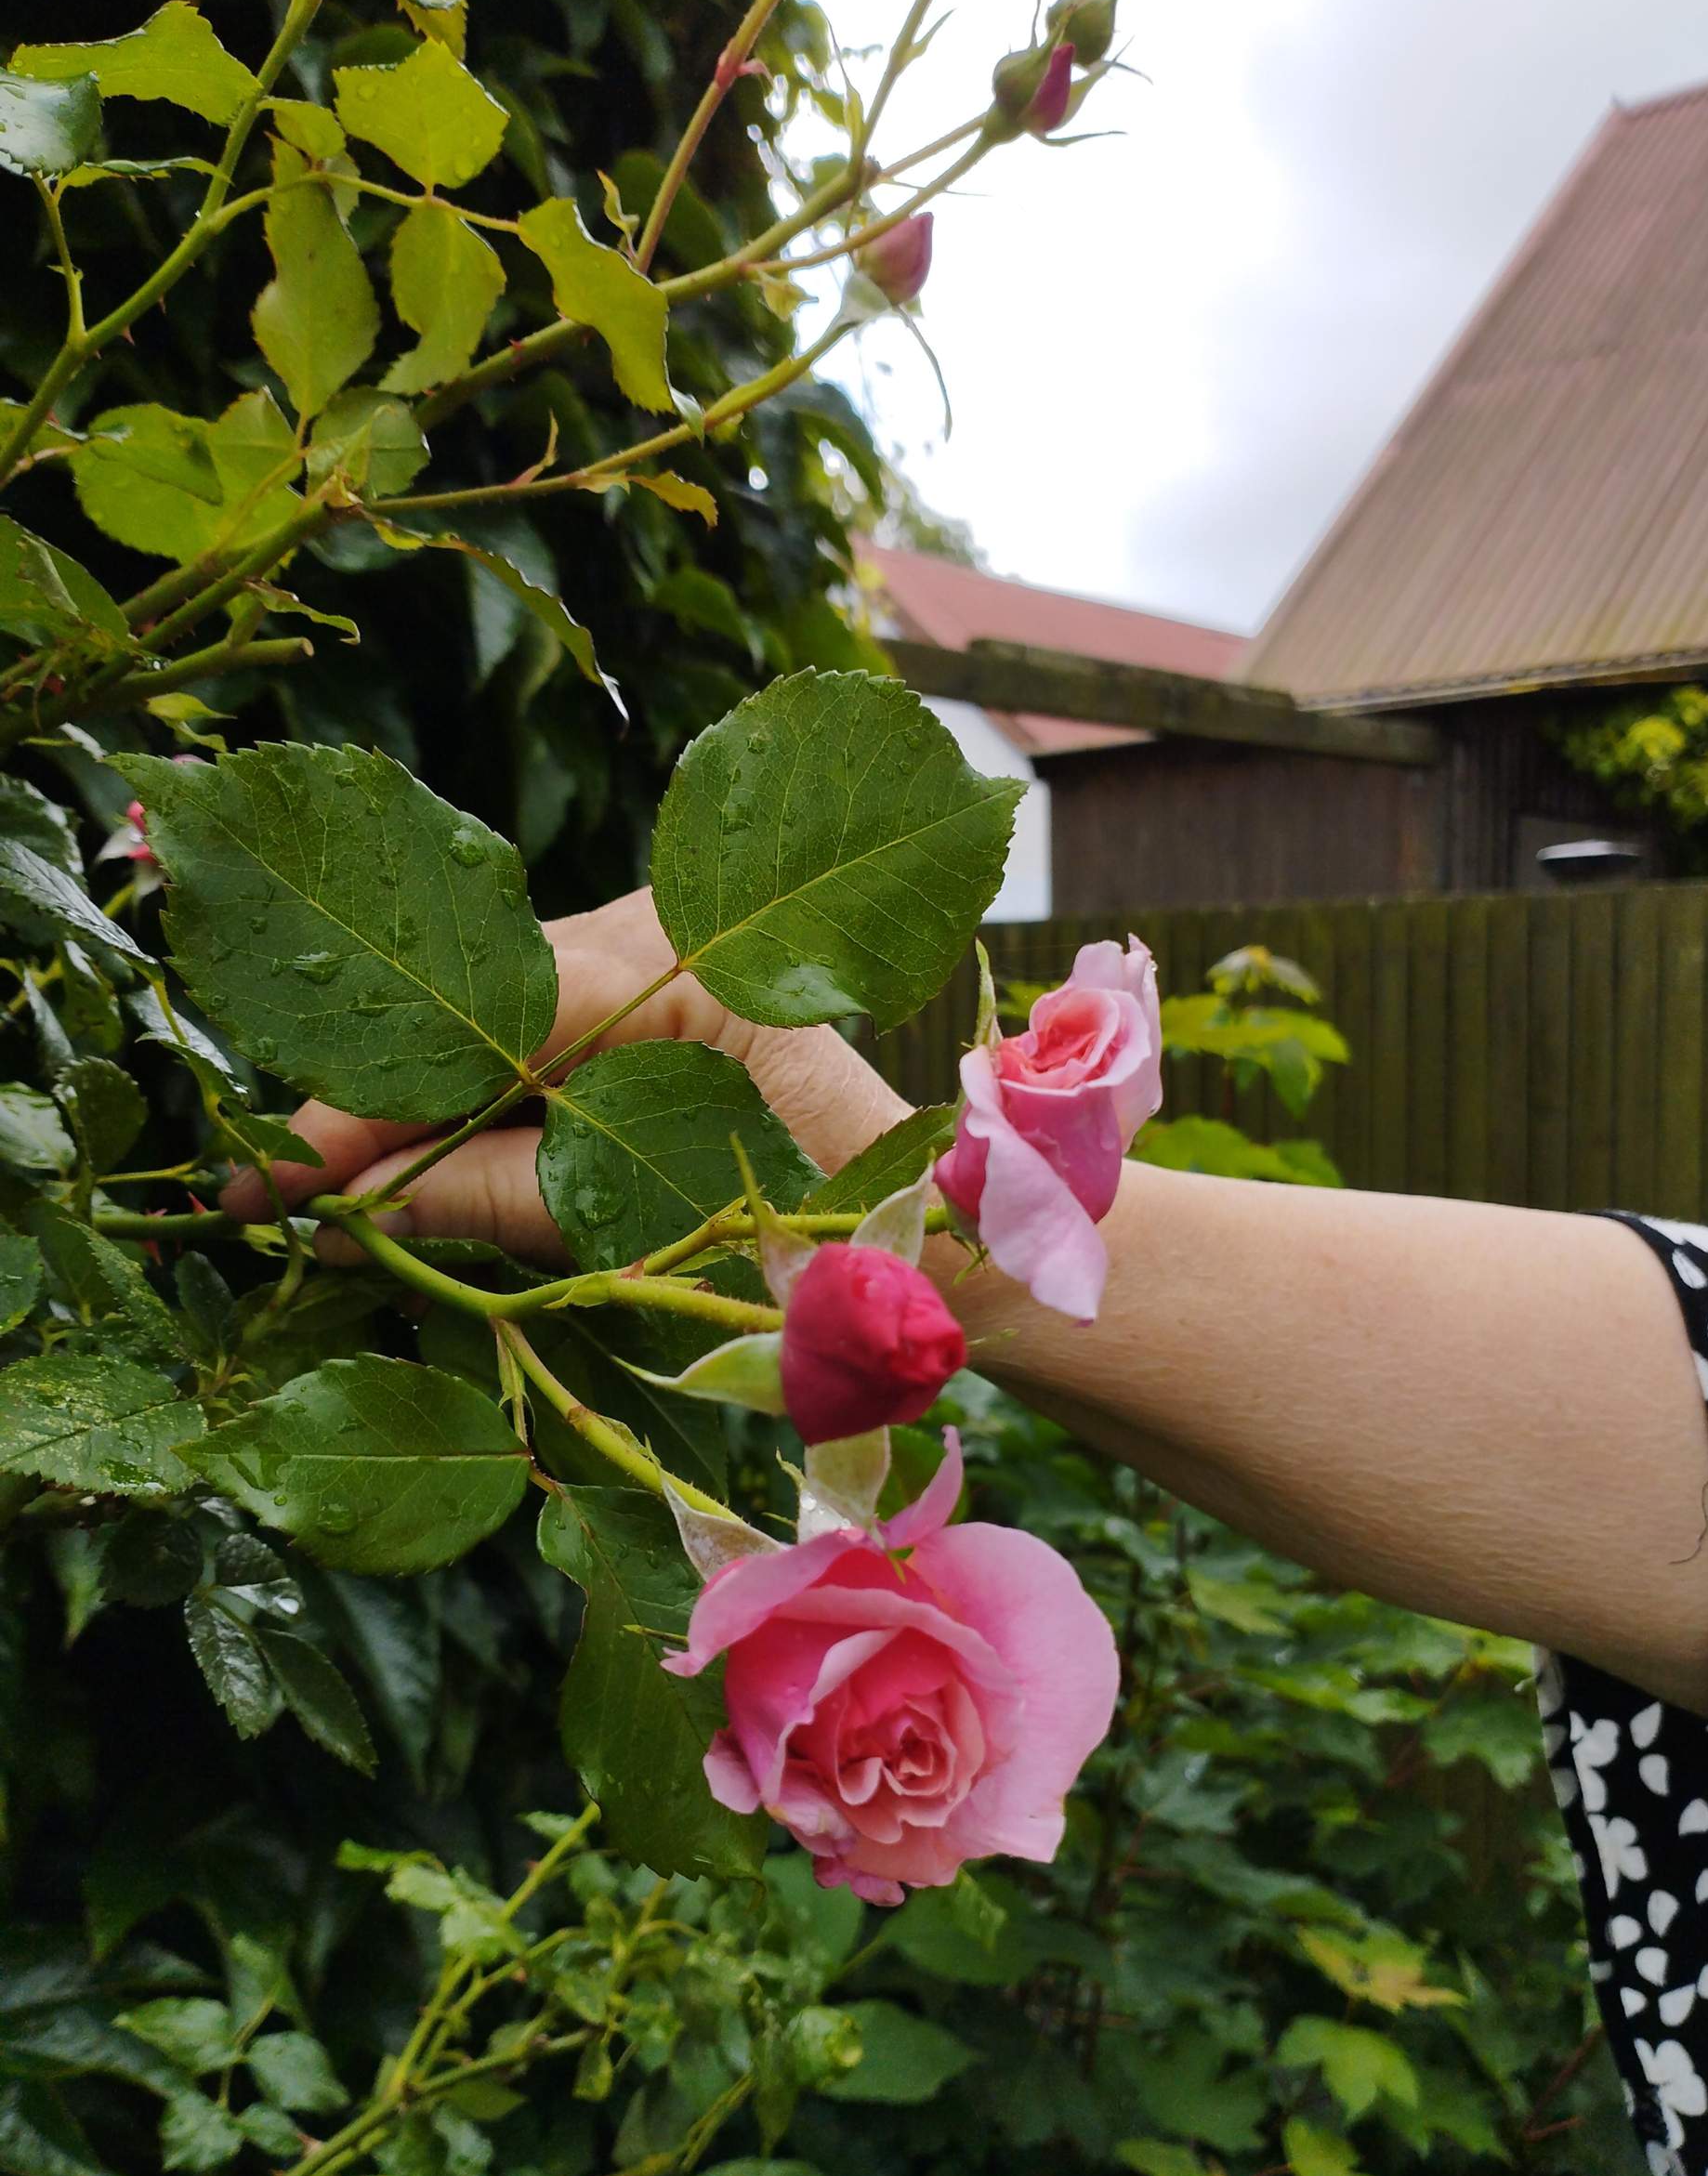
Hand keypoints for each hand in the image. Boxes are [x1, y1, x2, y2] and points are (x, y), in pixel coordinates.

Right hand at [220, 888, 911, 1262]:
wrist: (971, 1243)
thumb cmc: (858, 1232)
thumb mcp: (676, 1225)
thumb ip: (514, 1202)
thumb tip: (349, 1216)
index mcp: (703, 969)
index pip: (495, 1025)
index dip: (371, 1107)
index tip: (270, 1178)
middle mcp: (674, 931)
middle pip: (477, 1010)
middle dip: (374, 1100)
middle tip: (269, 1192)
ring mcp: (665, 958)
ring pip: (493, 1027)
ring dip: (415, 1108)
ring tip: (316, 1189)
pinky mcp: (659, 1005)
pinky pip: (537, 1050)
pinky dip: (475, 1110)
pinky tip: (405, 1170)